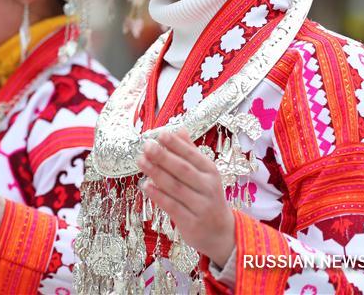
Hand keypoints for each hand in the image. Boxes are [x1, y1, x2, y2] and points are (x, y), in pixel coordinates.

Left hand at [137, 129, 235, 266]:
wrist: (222, 233)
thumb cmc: (207, 197)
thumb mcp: (204, 174)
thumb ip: (190, 153)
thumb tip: (178, 129)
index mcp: (211, 172)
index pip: (192, 155)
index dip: (176, 144)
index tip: (160, 134)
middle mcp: (208, 188)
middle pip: (183, 170)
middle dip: (163, 157)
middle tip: (146, 146)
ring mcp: (201, 207)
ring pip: (175, 187)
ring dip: (156, 173)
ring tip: (140, 161)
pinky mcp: (191, 223)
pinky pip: (172, 206)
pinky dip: (158, 195)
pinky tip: (145, 185)